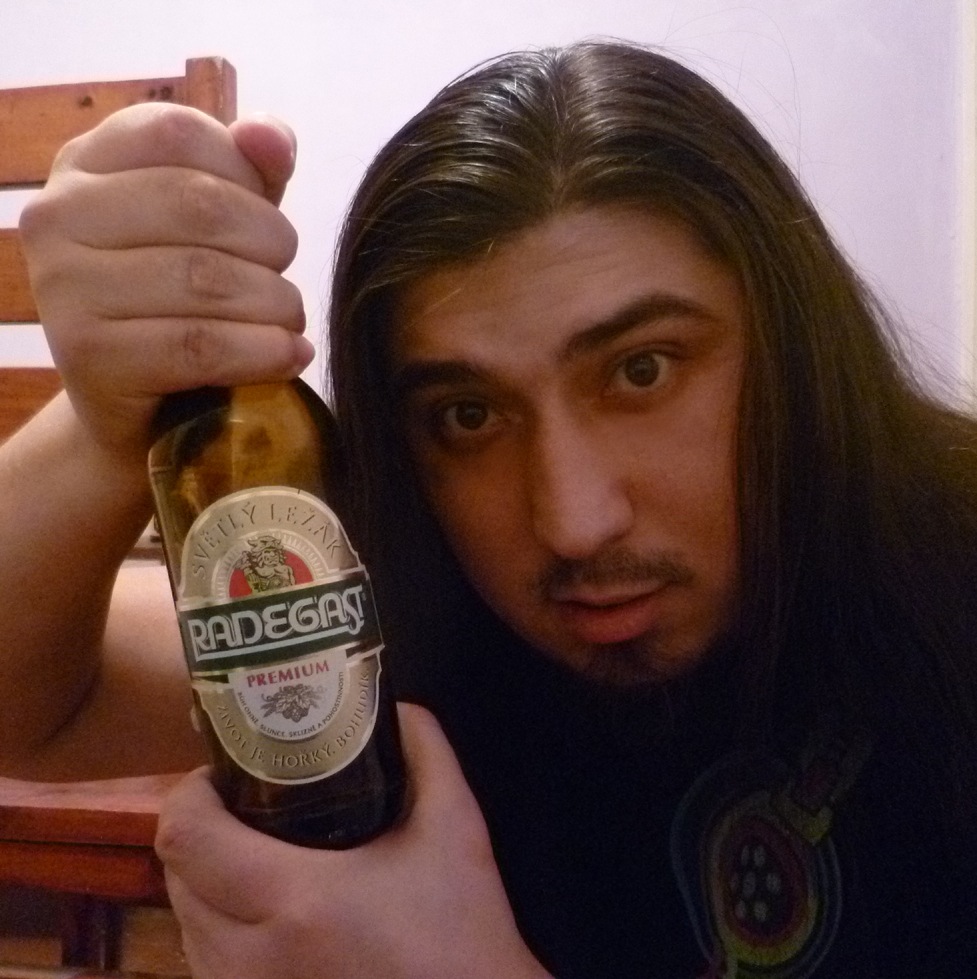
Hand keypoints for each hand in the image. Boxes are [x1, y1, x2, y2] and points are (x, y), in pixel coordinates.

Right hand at [18, 104, 312, 463]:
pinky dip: (261, 352)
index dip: (247, 174)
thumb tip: (272, 137)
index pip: (178, 132)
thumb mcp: (219, 222)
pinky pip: (199, 344)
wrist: (138, 403)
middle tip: (285, 282)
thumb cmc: (182, 299)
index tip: (267, 219)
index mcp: (86, 164)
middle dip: (270, 246)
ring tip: (288, 323)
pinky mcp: (89, 357)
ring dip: (274, 305)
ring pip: (205, 278)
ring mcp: (65, 287)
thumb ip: (251, 169)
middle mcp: (59, 215)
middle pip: (199, 204)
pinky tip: (287, 356)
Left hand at [155, 703, 551, 978]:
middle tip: (243, 804)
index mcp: (294, 901)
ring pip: (185, 927)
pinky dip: (219, 929)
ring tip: (253, 854)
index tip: (225, 772)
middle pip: (174, 877)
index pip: (186, 835)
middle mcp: (250, 959)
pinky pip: (207, 965)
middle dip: (200, 830)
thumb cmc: (462, 929)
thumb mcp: (455, 826)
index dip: (192, 792)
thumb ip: (424, 751)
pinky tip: (265, 914)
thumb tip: (395, 706)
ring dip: (205, 881)